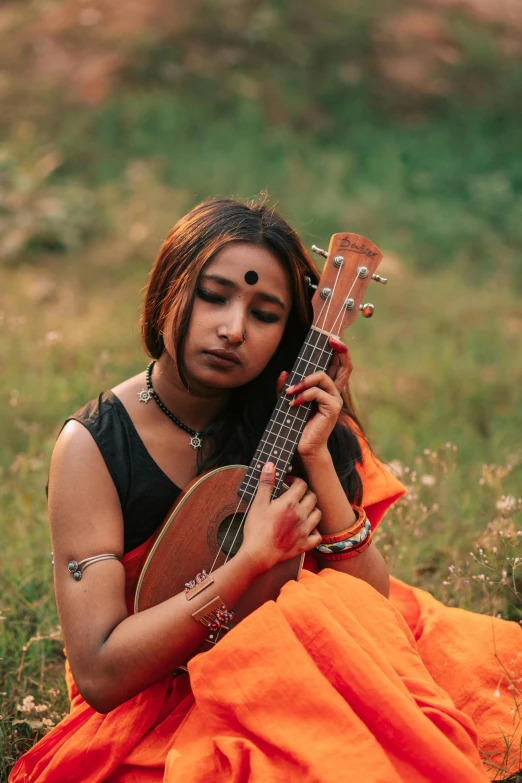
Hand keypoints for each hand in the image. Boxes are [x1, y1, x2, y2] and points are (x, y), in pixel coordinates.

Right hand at [241, 462, 321, 573]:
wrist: (258, 555)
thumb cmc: (256, 529)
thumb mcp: (258, 503)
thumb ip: (266, 483)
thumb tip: (270, 465)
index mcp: (289, 503)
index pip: (301, 484)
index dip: (296, 480)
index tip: (288, 481)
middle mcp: (300, 515)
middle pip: (312, 497)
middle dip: (305, 492)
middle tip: (296, 495)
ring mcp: (304, 530)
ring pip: (318, 514)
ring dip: (312, 509)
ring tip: (302, 510)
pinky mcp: (305, 545)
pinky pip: (318, 536)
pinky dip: (315, 532)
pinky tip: (307, 529)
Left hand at [275, 336, 352, 458]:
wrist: (302, 446)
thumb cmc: (295, 424)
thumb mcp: (288, 400)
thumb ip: (287, 386)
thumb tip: (284, 372)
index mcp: (327, 389)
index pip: (339, 366)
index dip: (340, 350)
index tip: (332, 338)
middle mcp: (335, 392)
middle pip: (345, 365)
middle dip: (340, 349)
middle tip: (331, 339)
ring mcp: (336, 400)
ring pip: (322, 377)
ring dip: (303, 382)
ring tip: (290, 392)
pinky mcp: (333, 408)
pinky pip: (317, 393)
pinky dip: (302, 395)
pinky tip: (293, 404)